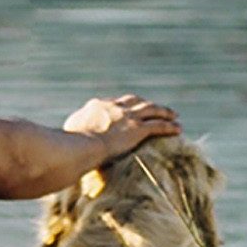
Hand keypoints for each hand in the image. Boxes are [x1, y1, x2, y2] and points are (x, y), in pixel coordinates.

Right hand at [63, 93, 181, 163]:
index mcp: (98, 105)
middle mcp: (115, 107)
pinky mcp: (138, 129)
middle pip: (136, 101)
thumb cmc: (70, 143)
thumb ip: (72, 129)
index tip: (128, 110)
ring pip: (151, 110)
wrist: (83, 146)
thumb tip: (68, 135)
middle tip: (155, 107)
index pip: (114, 103)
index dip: (123, 106)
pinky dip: (169, 126)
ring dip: (164, 111)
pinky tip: (178, 129)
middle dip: (146, 104)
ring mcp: (128, 117)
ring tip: (174, 115)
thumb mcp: (68, 131)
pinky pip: (158, 126)